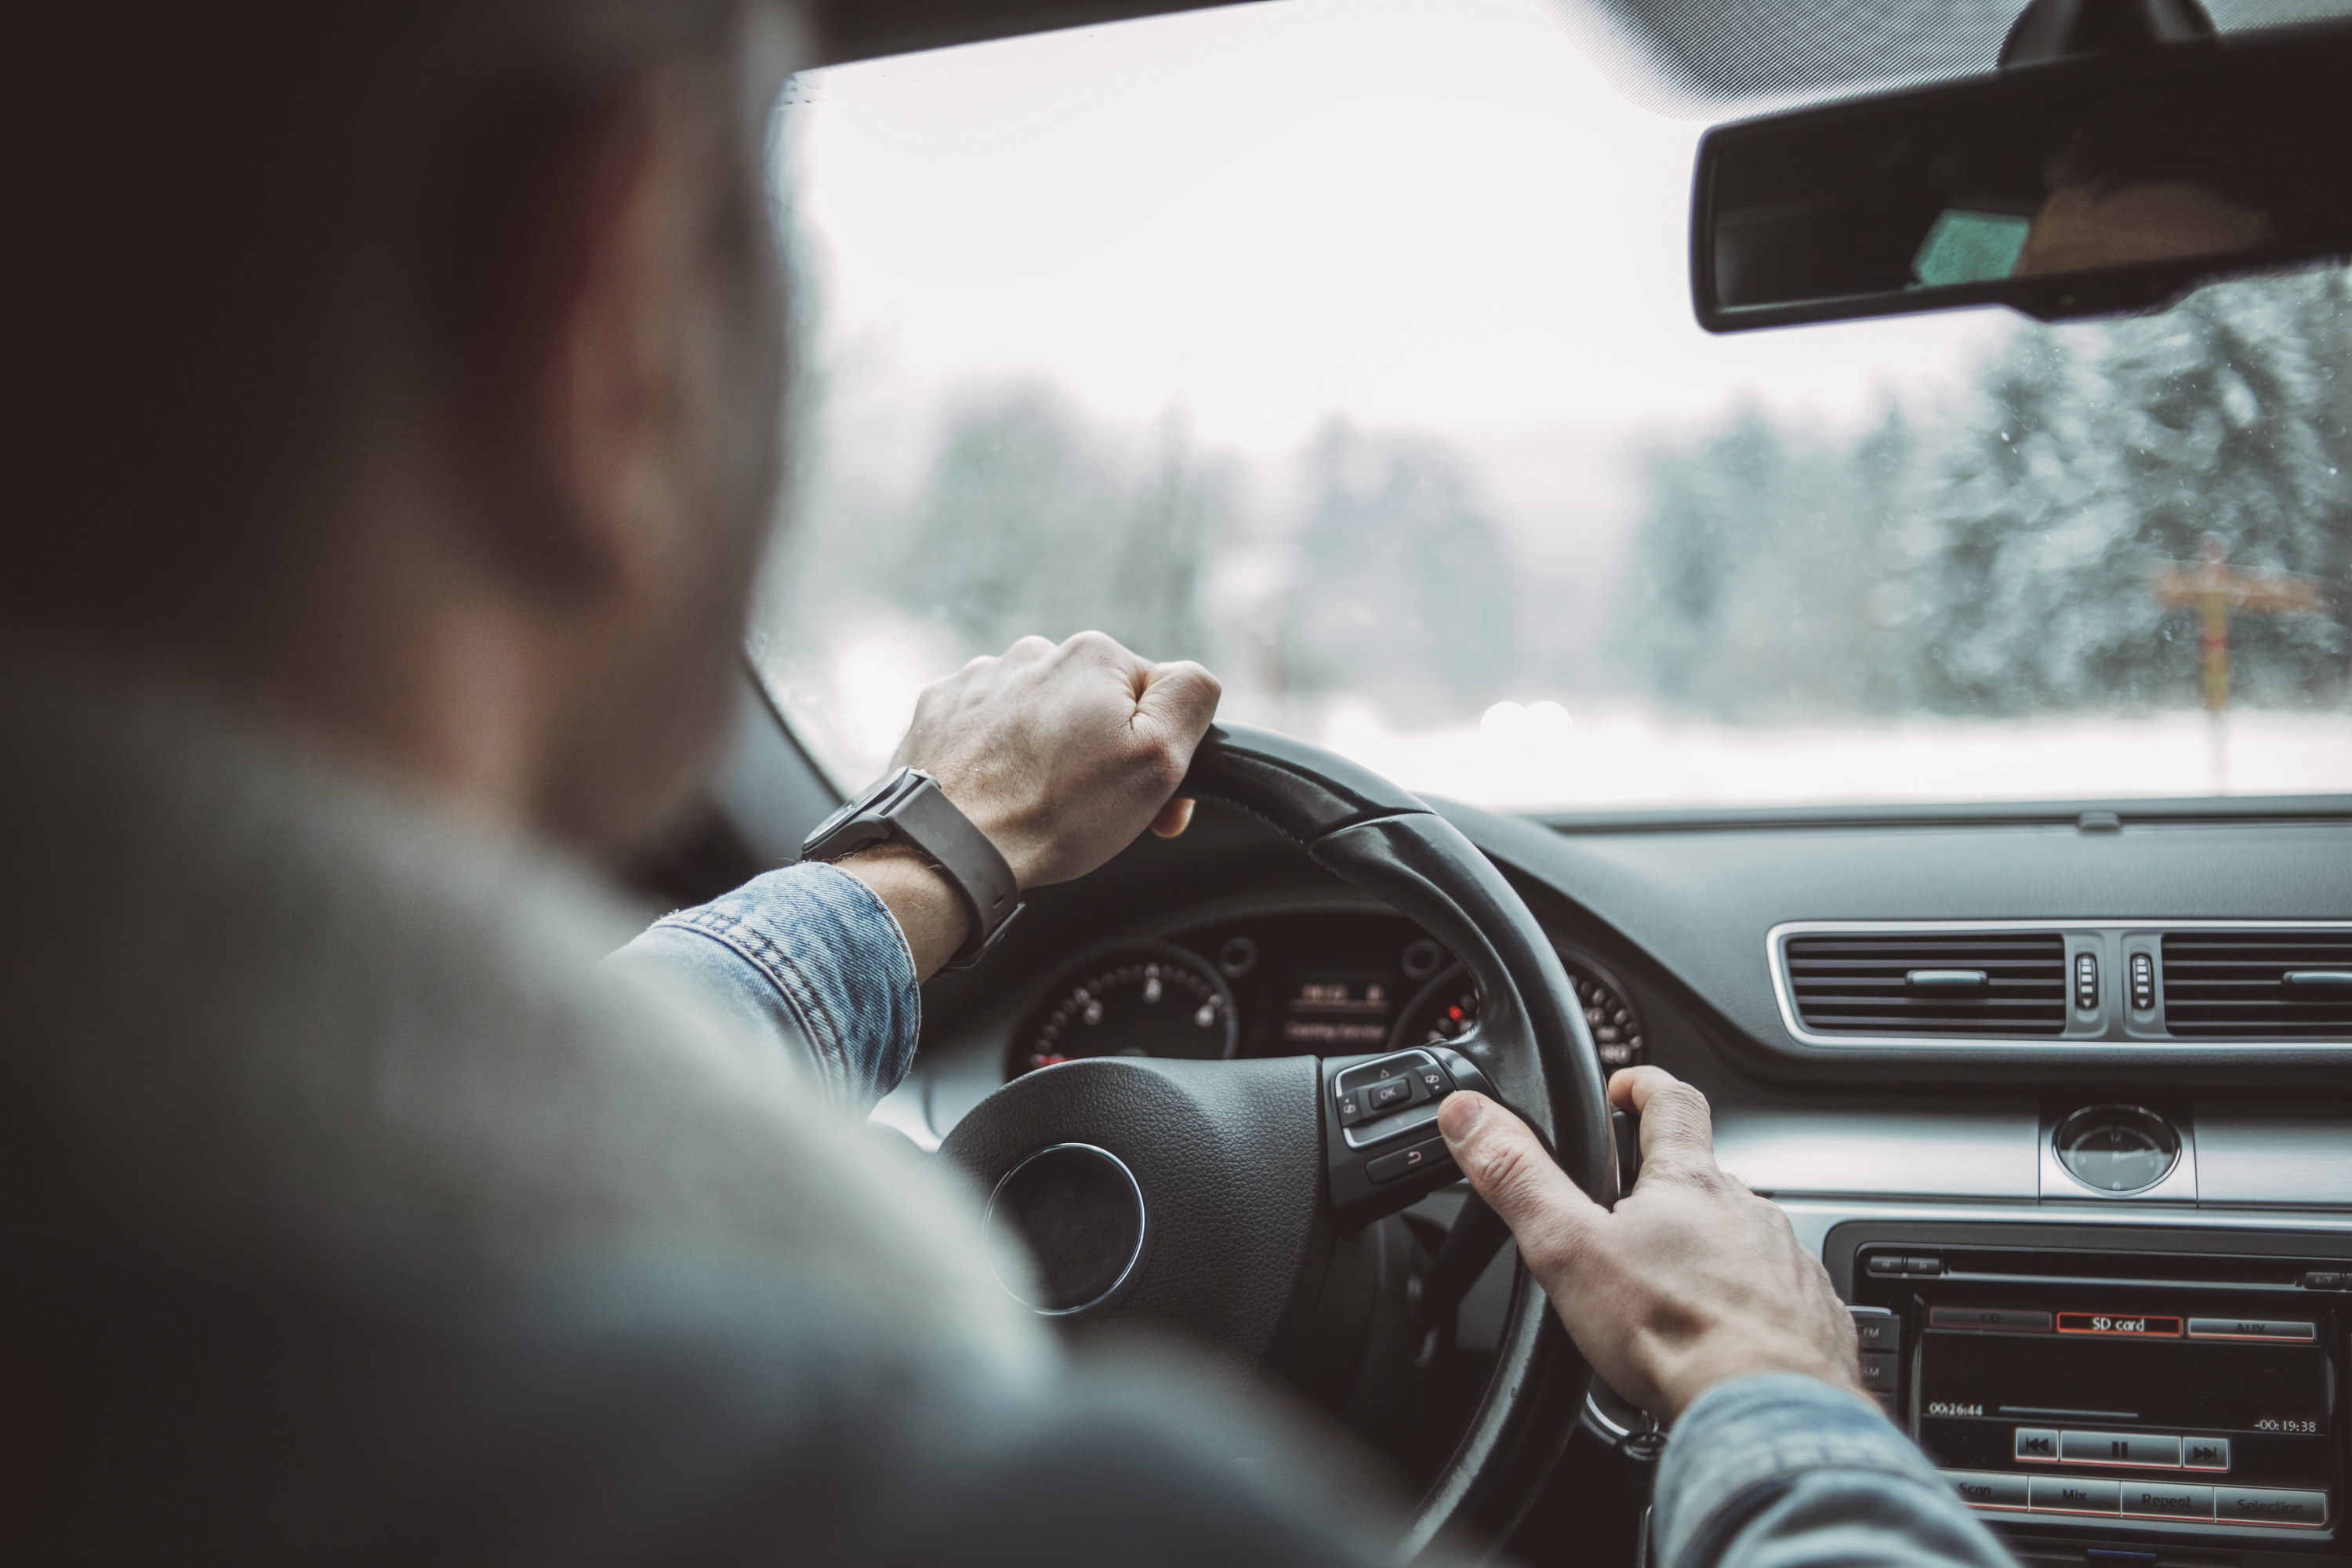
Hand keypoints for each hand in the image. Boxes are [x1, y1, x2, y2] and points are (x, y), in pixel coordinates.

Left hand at [840, 632, 1219, 975]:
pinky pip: (989, 728)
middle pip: (1095, 704)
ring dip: (1048, 753)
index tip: (1149, 804)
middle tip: (1091, 810)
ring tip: (1038, 803)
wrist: (948, 846)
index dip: (1162, 754)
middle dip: (1102, 753)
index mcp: (1093, 656)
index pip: (1157, 697)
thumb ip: (1192, 698)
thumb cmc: (1055, 813)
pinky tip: (998, 794)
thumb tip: (1193, 676)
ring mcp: (980, 679)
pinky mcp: (940, 709)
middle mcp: (1033, 652)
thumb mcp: (1158, 760)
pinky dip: (999, 758)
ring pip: (1041, 716)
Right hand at [1436, 1066, 1862, 1422]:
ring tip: (1667, 1291)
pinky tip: (1719, 1338)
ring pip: (1742, 1238)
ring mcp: (1785, 1262)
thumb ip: (1517, 1178)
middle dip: (1670, 1191)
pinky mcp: (1812, 1314)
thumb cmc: (1673, 1333)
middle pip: (1708, 1177)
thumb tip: (1468, 1114)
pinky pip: (1775, 1295)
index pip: (1673, 1100)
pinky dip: (1746, 1306)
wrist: (1764, 1410)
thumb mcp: (1568, 1249)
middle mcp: (1749, 1210)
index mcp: (1690, 1183)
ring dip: (1709, 1252)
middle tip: (1629, 1218)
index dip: (1645, 1085)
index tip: (1624, 1088)